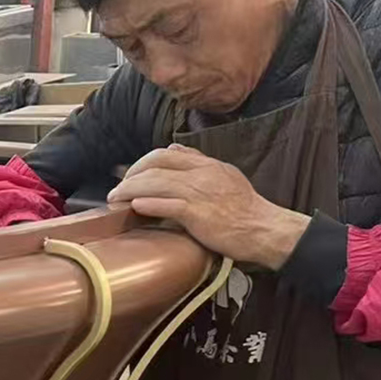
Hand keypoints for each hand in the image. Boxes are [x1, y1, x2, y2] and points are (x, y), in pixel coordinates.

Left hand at [107, 144, 309, 269]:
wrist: (263, 229)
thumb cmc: (242, 209)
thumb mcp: (224, 177)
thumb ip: (199, 165)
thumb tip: (174, 151)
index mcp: (207, 165)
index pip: (166, 153)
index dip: (142, 163)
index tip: (129, 175)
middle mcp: (201, 173)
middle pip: (156, 163)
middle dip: (131, 174)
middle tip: (118, 189)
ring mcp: (199, 192)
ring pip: (156, 183)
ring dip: (130, 190)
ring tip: (116, 199)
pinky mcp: (198, 214)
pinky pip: (167, 205)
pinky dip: (148, 204)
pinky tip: (135, 207)